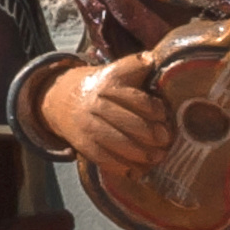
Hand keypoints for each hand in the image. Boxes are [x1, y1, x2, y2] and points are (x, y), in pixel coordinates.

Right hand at [44, 57, 171, 177]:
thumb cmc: (103, 87)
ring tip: (156, 158)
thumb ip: (136, 65)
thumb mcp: (117, 70)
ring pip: (114, 141)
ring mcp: (87, 125)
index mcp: (107, 85)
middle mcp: (95, 104)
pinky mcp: (81, 144)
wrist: (63, 100)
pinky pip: (102, 158)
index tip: (166, 117)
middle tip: (166, 141)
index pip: (133, 97)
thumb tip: (152, 58)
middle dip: (148, 133)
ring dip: (138, 153)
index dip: (153, 108)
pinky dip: (121, 166)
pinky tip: (137, 170)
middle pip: (124, 121)